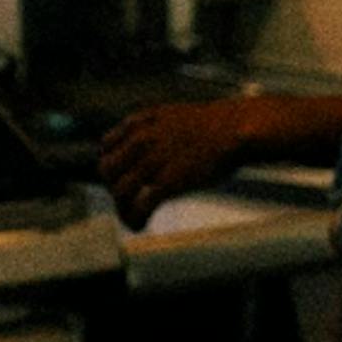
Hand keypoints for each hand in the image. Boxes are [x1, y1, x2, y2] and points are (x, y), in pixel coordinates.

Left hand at [96, 99, 262, 228]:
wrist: (235, 128)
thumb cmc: (212, 126)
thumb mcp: (172, 116)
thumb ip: (152, 129)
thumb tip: (143, 146)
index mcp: (141, 123)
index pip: (106, 146)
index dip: (110, 163)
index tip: (119, 176)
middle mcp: (141, 141)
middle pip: (107, 170)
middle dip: (113, 186)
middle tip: (127, 199)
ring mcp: (153, 161)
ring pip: (119, 190)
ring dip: (121, 209)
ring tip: (132, 219)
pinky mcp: (169, 182)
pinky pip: (140, 205)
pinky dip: (134, 219)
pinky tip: (140, 225)